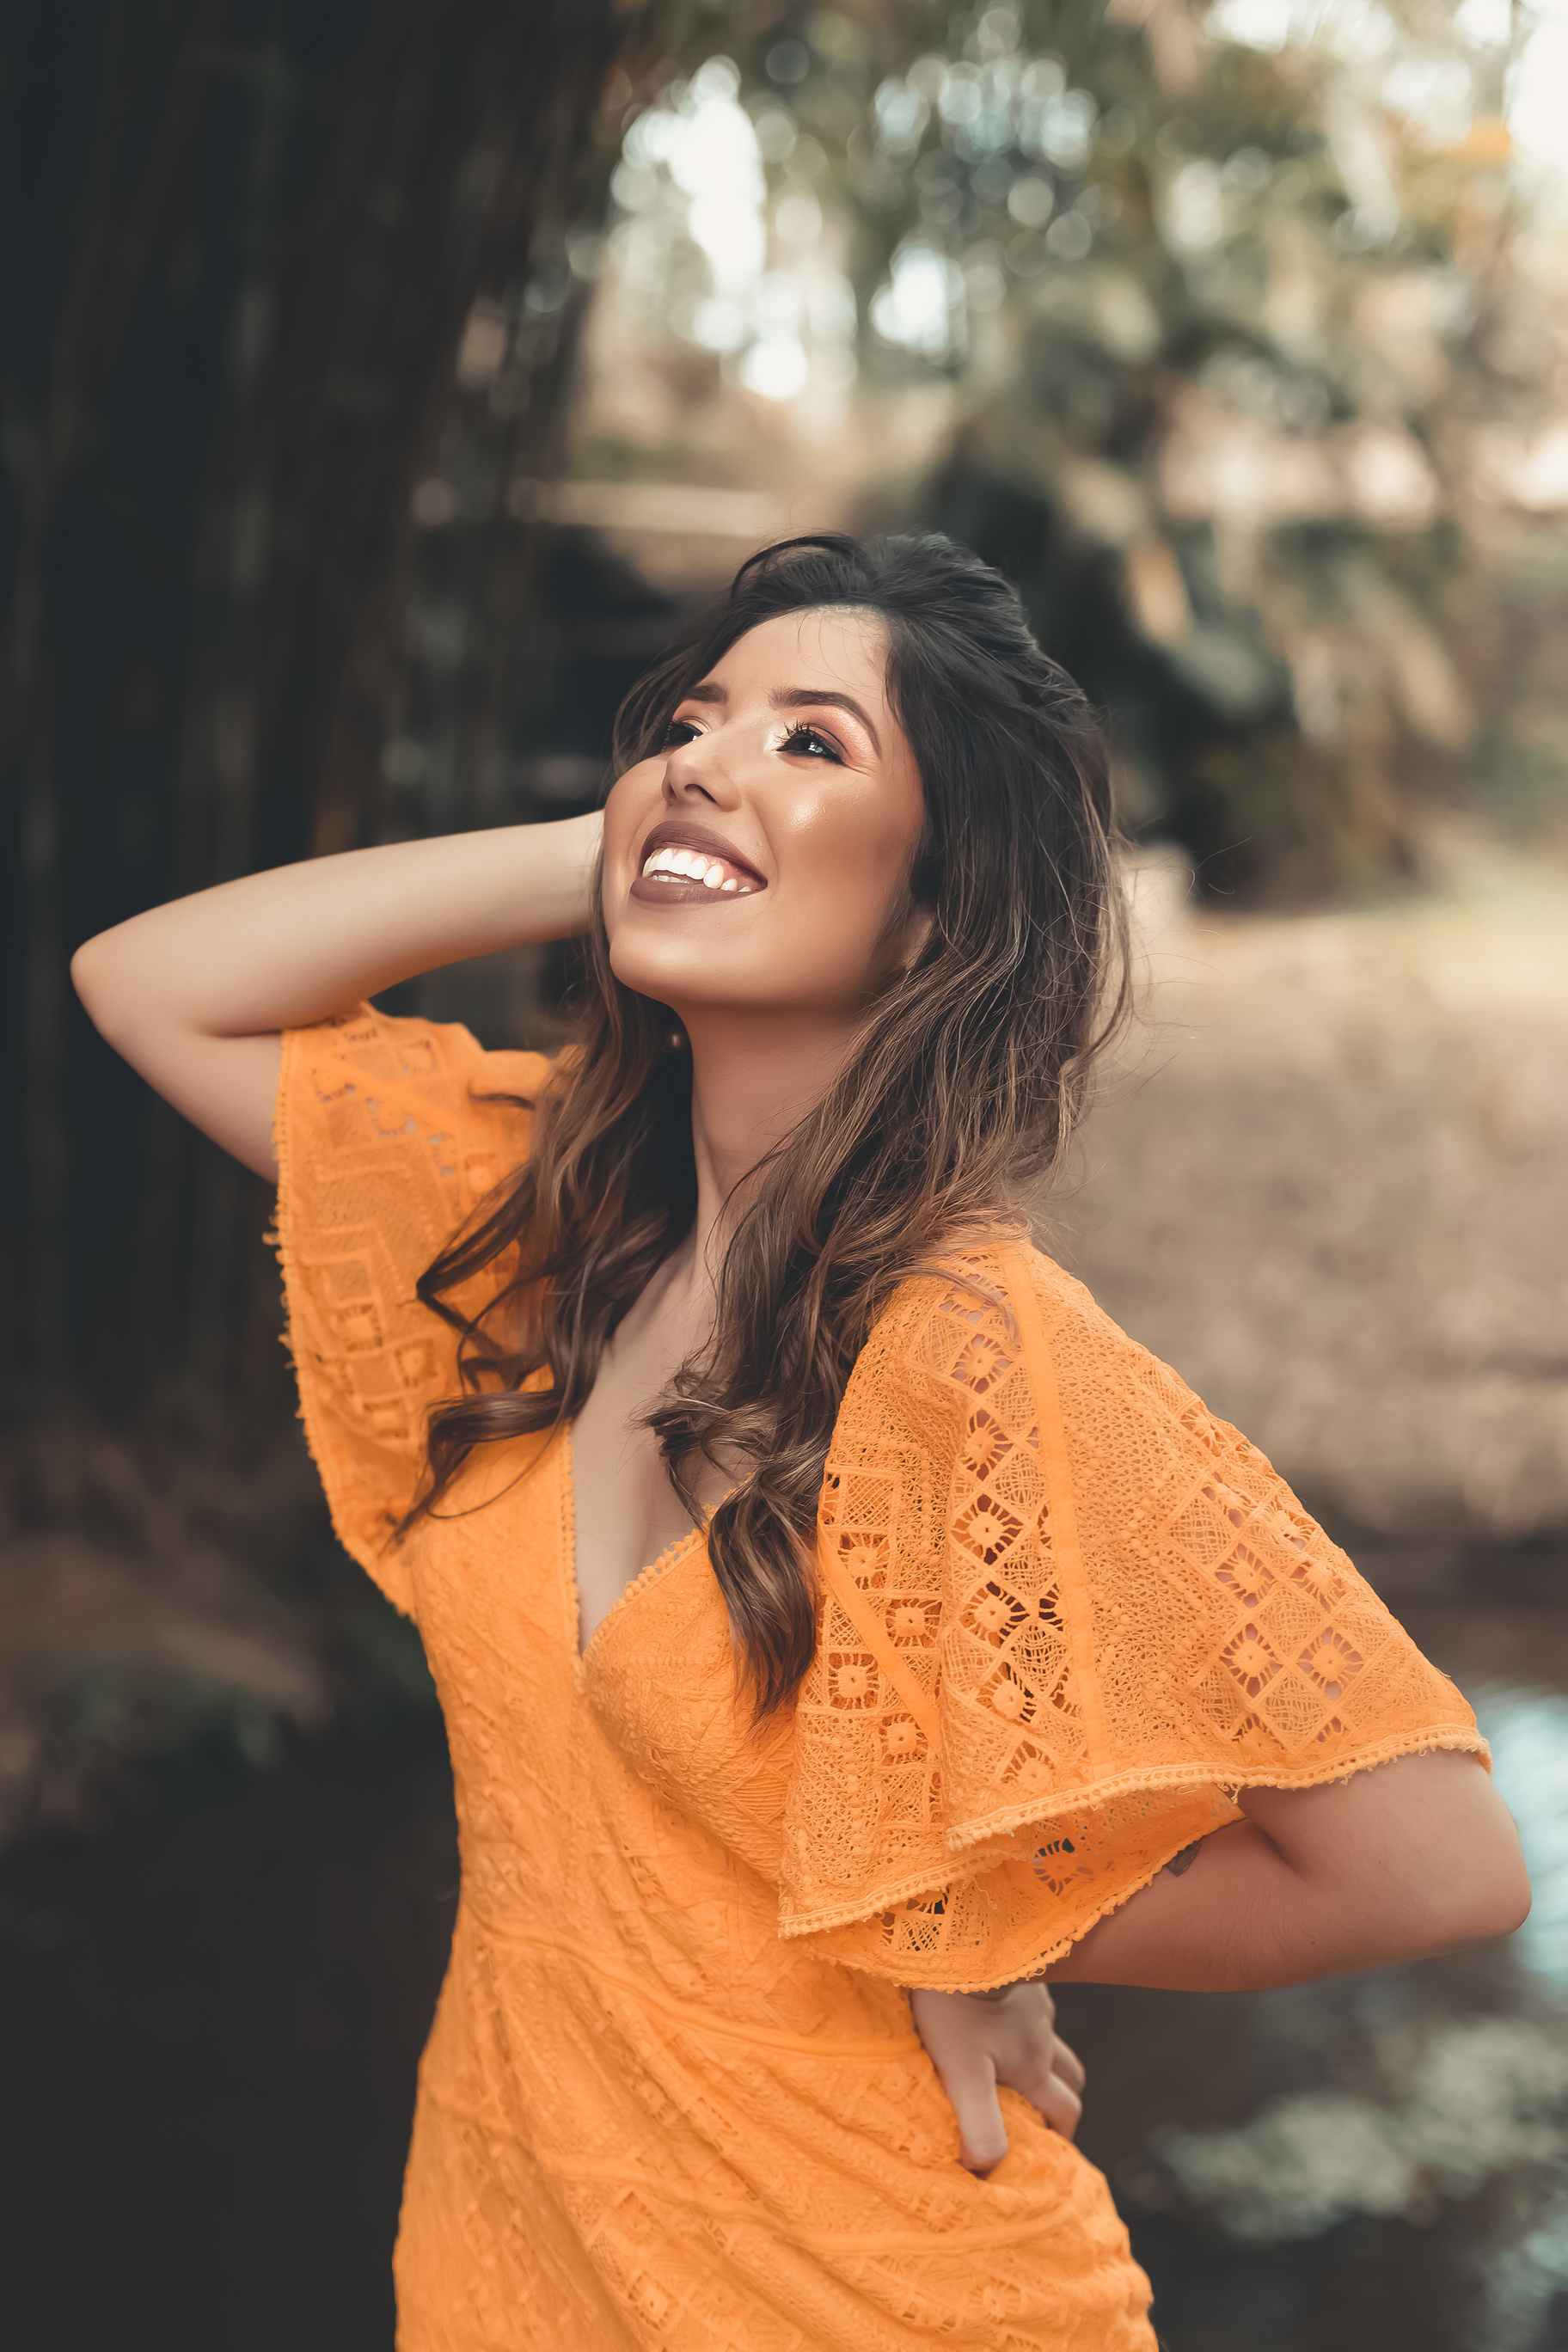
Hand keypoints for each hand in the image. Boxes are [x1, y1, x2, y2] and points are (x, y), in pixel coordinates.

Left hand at [908, 1979, 1084, 2173]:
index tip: (1046, 2152)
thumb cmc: (959, 2006)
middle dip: (1060, 2100)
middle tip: (1037, 2115)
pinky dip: (1022, 2019)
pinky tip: (994, 2014)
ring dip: (1043, 2058)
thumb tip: (984, 2167)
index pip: (1065, 2112)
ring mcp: (1034, 2003)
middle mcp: (1041, 2037)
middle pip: (1069, 2077)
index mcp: (1033, 2066)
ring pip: (1051, 2039)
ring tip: (1015, 2066)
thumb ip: (978, 2122)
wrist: (965, 1934)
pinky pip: (1030, 2003)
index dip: (1061, 2137)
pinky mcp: (1019, 1974)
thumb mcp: (964, 2073)